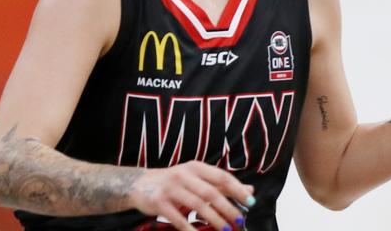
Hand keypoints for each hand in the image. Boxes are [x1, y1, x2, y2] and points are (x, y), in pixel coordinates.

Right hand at [128, 161, 254, 230]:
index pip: (222, 177)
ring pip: (198, 205)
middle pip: (211, 192)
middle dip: (228, 208)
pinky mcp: (159, 202)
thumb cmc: (174, 182)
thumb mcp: (197, 178)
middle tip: (240, 220)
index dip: (237, 189)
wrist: (140, 184)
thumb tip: (249, 191)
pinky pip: (178, 218)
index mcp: (196, 167)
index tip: (250, 202)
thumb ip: (221, 184)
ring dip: (214, 219)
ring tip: (225, 229)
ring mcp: (171, 188)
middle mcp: (184, 175)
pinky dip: (190, 228)